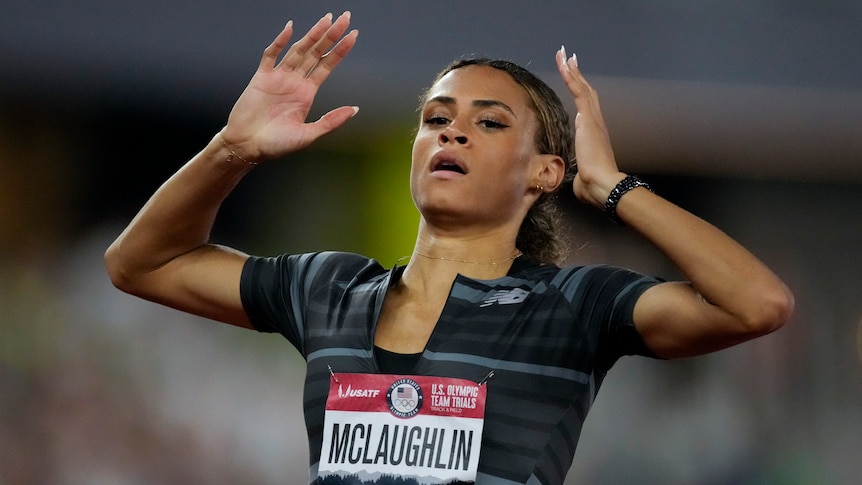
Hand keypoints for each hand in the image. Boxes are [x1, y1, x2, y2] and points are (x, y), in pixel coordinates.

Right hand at [221, 12, 358, 160]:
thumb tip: (355, 109)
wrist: (247, 146)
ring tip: (327, 20)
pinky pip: (271, 55)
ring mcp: (278, 77)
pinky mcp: (261, 77)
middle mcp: (295, 81)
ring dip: (312, 35)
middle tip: (345, 17)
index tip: (354, 34)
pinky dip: (280, 42)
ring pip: (298, 50)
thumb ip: (331, 121)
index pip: (327, 65)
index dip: (340, 50)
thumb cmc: (276, 145)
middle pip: (316, 52)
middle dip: (330, 35)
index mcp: (307, 93)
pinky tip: (290, 29)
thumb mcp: (308, 135)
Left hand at [555, 47, 624, 208]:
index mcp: (594, 134)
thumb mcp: (582, 176)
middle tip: (569, 59)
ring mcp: (593, 119)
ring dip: (572, 70)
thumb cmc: (594, 185)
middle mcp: (596, 122)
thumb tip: (577, 180)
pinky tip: (565, 64)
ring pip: (582, 87)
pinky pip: (578, 91)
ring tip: (564, 55)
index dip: (581, 92)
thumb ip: (580, 173)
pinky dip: (571, 76)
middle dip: (577, 74)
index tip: (575, 80)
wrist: (603, 185)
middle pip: (586, 91)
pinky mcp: (588, 119)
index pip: (586, 107)